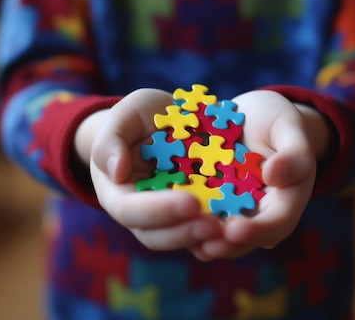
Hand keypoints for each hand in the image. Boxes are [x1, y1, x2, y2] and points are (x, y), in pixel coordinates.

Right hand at [79, 89, 222, 250]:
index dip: (157, 210)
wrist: (169, 119)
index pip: (129, 210)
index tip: (190, 202)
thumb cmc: (141, 117)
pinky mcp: (194, 215)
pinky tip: (243, 226)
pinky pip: (204, 232)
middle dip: (184, 233)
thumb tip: (116, 172)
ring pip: (181, 239)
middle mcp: (141, 213)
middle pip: (155, 235)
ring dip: (204, 239)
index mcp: (118, 192)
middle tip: (215, 226)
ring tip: (231, 230)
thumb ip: (111, 139)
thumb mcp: (125, 115)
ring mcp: (169, 217)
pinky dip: (221, 235)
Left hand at [189, 90, 328, 260]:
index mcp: (284, 201)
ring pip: (214, 235)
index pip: (275, 224)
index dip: (257, 231)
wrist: (251, 116)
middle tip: (206, 245)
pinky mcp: (203, 199)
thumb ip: (293, 152)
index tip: (236, 230)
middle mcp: (255, 213)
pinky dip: (180, 219)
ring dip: (199, 239)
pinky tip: (163, 214)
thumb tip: (274, 176)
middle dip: (224, 245)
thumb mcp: (289, 127)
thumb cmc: (277, 121)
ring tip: (182, 234)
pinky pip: (191, 216)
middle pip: (242, 240)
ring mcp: (227, 209)